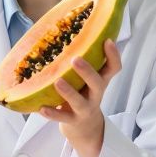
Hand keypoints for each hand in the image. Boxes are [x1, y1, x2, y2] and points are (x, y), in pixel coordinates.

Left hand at [37, 39, 120, 156]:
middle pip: (98, 83)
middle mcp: (95, 94)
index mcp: (100, 81)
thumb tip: (64, 28)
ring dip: (69, 92)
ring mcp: (85, 109)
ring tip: (57, 81)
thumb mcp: (87, 80)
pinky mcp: (72, 121)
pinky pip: (62, 117)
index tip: (107, 40)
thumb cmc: (83, 94)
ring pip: (80, 102)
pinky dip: (52, 113)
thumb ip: (83, 62)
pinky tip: (41, 108)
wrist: (86, 128)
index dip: (113, 55)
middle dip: (87, 71)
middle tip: (75, 59)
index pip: (113, 68)